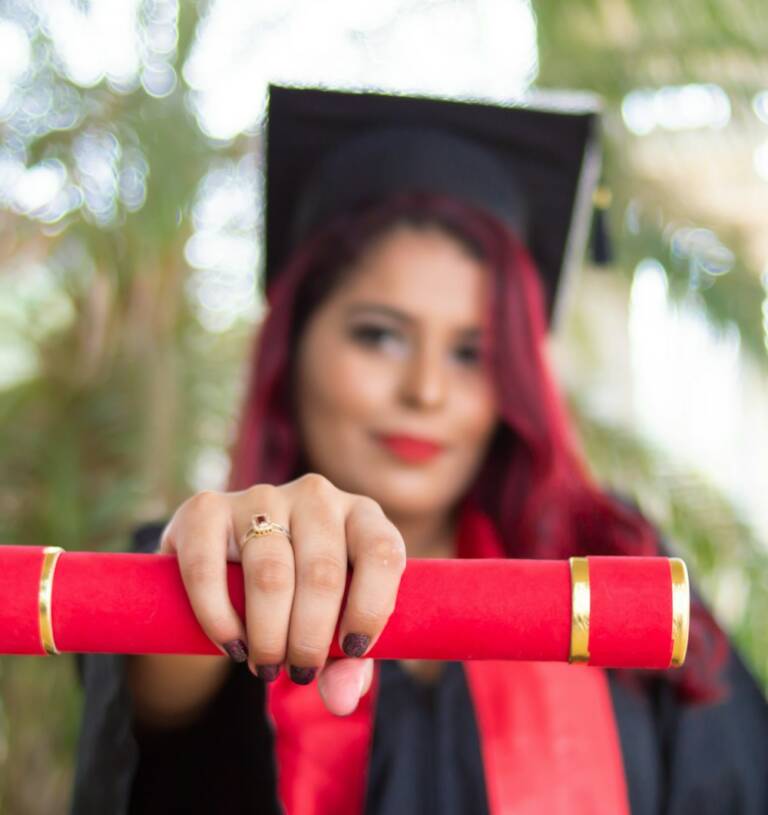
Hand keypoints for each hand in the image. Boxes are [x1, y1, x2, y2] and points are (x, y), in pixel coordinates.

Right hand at [158, 473, 406, 715]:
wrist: (231, 567)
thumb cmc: (303, 599)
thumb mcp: (335, 627)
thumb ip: (348, 664)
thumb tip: (341, 699)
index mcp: (361, 515)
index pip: (382, 552)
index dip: (371, 607)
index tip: (352, 651)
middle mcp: (316, 496)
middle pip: (322, 573)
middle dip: (310, 638)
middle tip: (299, 672)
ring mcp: (260, 496)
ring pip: (270, 574)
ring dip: (268, 635)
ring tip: (265, 666)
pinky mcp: (206, 509)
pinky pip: (208, 568)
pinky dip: (219, 619)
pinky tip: (231, 646)